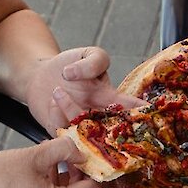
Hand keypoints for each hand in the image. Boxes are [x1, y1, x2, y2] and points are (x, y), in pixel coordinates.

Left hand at [22, 46, 144, 133]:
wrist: (39, 76)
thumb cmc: (68, 65)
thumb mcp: (88, 54)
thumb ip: (94, 60)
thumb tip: (76, 74)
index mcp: (111, 98)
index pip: (131, 108)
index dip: (142, 114)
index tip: (148, 114)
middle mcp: (99, 117)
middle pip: (111, 130)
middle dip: (107, 127)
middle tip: (92, 107)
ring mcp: (81, 127)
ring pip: (84, 131)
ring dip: (70, 110)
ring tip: (57, 91)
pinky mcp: (62, 133)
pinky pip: (63, 133)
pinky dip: (56, 116)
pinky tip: (52, 102)